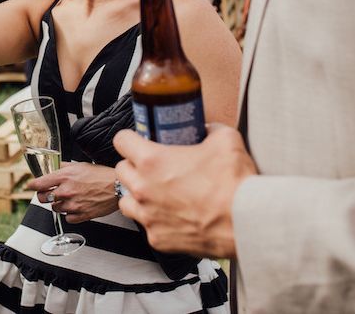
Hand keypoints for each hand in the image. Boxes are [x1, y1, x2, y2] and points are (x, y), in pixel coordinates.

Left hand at [26, 161, 117, 222]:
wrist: (117, 186)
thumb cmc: (101, 175)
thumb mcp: (79, 165)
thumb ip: (63, 167)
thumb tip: (53, 166)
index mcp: (64, 177)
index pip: (39, 183)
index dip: (32, 185)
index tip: (30, 186)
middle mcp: (66, 191)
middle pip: (43, 198)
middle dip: (44, 195)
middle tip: (49, 193)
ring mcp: (73, 205)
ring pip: (54, 209)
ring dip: (58, 204)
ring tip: (67, 199)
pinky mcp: (81, 215)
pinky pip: (67, 218)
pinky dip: (69, 214)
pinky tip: (75, 207)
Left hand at [113, 124, 256, 257]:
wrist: (247, 223)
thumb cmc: (234, 182)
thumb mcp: (225, 139)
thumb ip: (209, 129)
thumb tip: (206, 129)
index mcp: (152, 160)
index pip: (121, 141)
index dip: (130, 138)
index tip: (138, 141)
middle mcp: (143, 188)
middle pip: (121, 170)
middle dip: (133, 166)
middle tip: (151, 167)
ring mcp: (148, 215)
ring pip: (125, 200)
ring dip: (136, 193)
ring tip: (154, 192)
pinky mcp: (158, 239)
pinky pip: (145, 225)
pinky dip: (153, 220)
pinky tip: (170, 215)